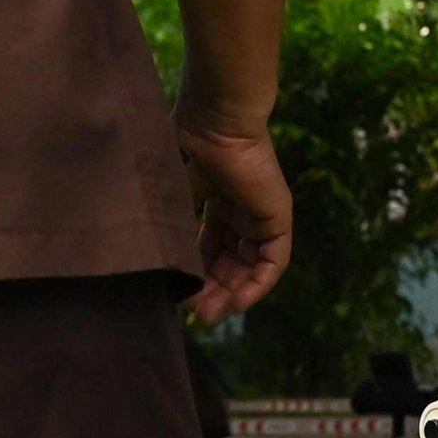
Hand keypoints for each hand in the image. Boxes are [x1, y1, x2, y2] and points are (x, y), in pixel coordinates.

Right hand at [177, 121, 291, 320]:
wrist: (215, 122)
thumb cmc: (188, 144)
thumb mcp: (174, 191)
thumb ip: (173, 223)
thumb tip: (158, 259)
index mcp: (217, 198)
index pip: (210, 246)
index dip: (196, 272)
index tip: (178, 296)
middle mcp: (241, 209)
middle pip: (229, 261)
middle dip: (211, 290)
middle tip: (193, 315)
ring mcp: (261, 214)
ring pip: (250, 266)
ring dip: (231, 294)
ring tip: (208, 314)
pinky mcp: (278, 219)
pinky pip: (273, 263)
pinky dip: (257, 286)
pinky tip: (235, 304)